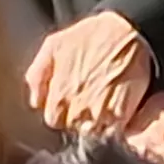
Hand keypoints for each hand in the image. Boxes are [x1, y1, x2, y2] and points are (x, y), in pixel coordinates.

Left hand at [25, 13, 154, 136]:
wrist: (129, 30)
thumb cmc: (91, 35)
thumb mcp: (53, 45)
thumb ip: (37, 75)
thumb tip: (35, 101)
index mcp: (58, 96)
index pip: (53, 121)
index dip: (63, 110)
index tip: (72, 99)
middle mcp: (77, 109)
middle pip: (73, 128)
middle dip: (79, 117)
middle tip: (89, 99)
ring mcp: (100, 114)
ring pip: (93, 133)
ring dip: (97, 123)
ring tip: (104, 104)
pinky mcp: (122, 115)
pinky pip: (114, 132)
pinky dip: (115, 125)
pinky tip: (117, 108)